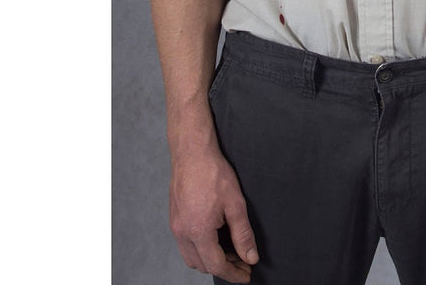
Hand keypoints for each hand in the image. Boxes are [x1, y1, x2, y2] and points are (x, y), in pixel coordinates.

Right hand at [169, 146, 258, 282]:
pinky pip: (186, 244)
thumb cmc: (213, 173)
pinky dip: (201, 249)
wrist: (192, 153)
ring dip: (210, 260)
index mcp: (198, 231)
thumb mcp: (235, 203)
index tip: (246, 275)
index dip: (233, 274)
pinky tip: (215, 238)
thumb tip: (250, 257)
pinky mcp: (174, 219)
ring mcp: (176, 226)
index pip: (217, 265)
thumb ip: (243, 233)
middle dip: (224, 267)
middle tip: (243, 262)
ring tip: (231, 252)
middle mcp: (182, 233)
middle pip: (203, 265)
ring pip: (192, 258)